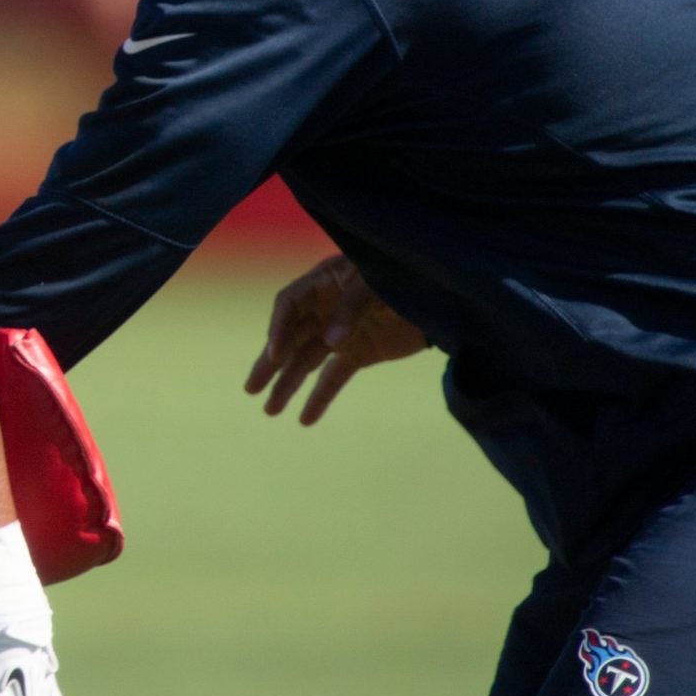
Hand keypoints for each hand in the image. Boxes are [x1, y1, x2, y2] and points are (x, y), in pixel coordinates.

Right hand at [243, 254, 425, 425]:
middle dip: (269, 364)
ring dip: (289, 385)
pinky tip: (305, 419)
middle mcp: (324, 308)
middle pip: (290, 338)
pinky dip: (321, 397)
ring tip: (270, 411)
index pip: (288, 305)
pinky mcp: (359, 354)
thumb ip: (352, 309)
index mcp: (324, 283)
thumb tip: (332, 342)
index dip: (279, 329)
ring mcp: (341, 333)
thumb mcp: (377, 284)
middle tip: (250, 389)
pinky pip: (334, 377)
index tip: (276, 355)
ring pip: (307, 361)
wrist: (444, 295)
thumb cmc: (406, 277)